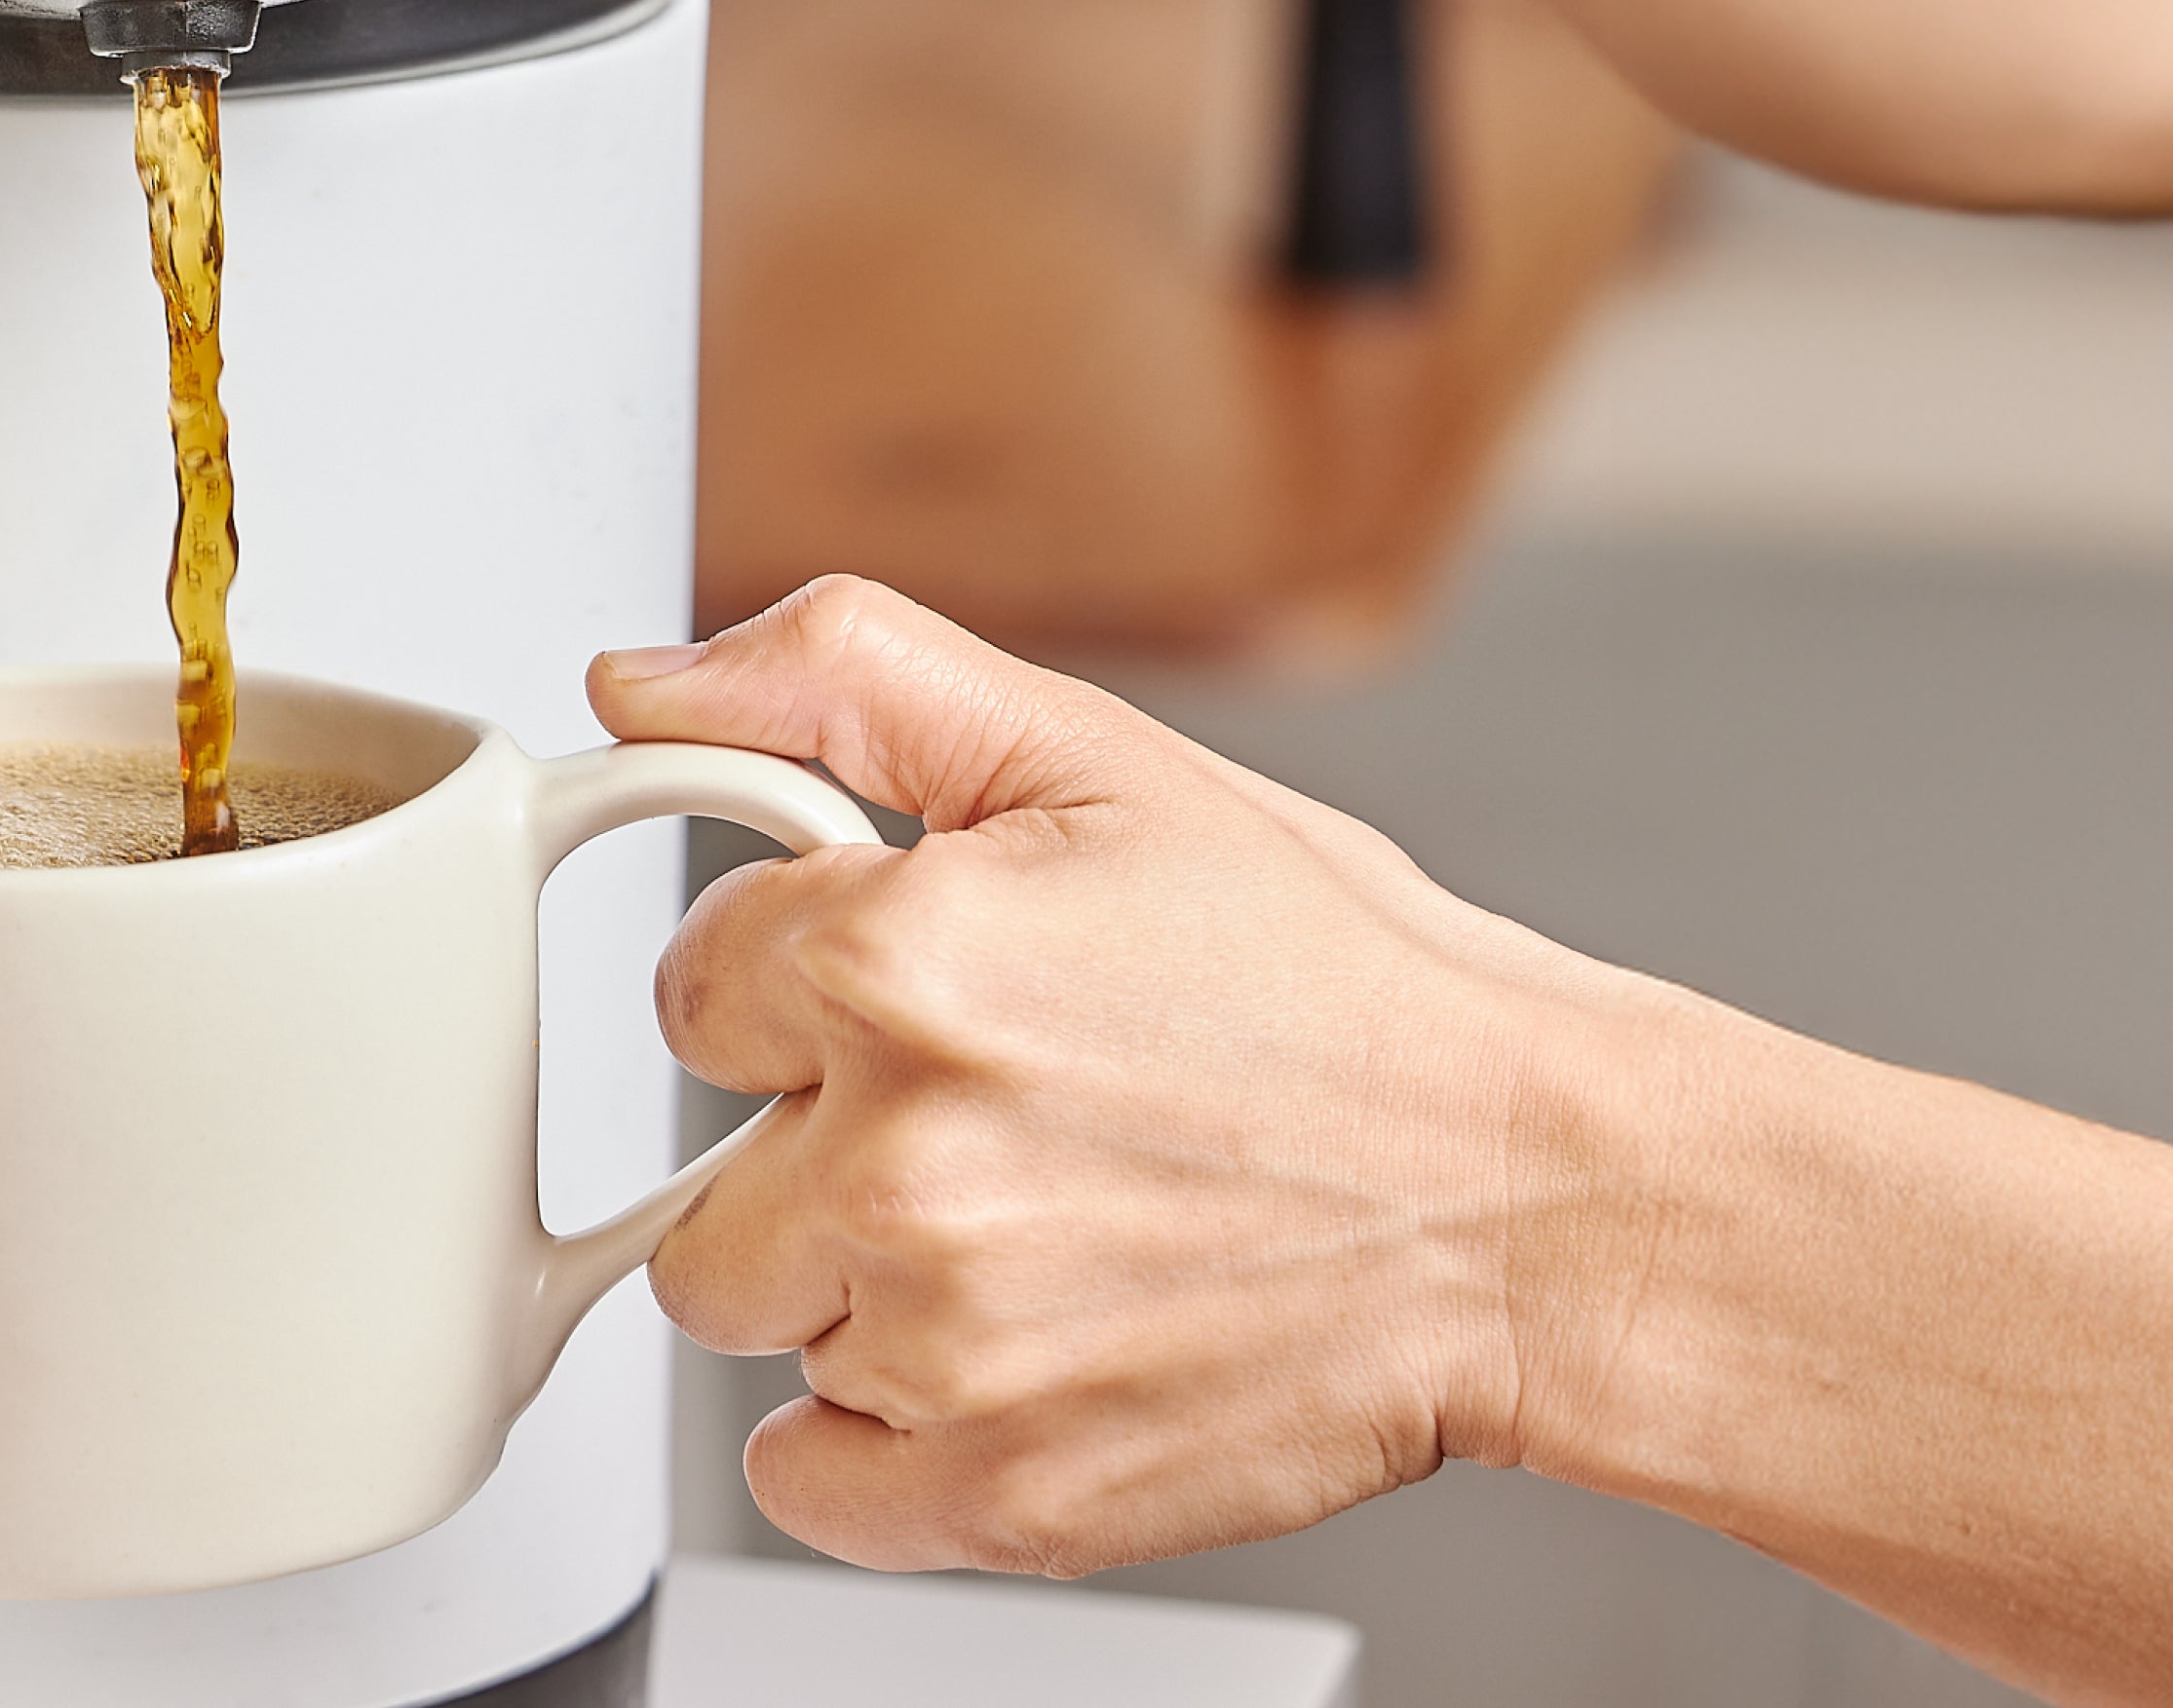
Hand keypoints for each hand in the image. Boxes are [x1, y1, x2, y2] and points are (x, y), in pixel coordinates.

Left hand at [603, 578, 1686, 1574]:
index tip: (912, 1005)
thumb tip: (638, 684)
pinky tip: (1010, 1353)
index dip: (801, 991)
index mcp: (903, 960)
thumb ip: (836, 680)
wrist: (1535, 1200)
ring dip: (863, 1291)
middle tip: (994, 1126)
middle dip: (818, 1151)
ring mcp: (947, 1342)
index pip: (690, 990)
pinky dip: (879, 1441)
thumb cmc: (1343, 989)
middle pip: (704, 1183)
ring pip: (770, 1326)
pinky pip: (808, 1483)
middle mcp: (903, 1158)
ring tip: (1041, 1230)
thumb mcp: (1093, 754)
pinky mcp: (1003, 1493)